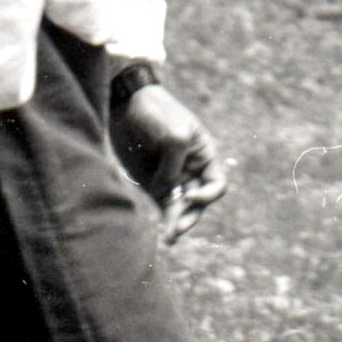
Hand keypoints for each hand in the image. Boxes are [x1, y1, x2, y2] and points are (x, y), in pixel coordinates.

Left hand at [114, 80, 229, 240]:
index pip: (216, 184)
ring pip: (179, 208)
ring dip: (174, 223)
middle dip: (189, 217)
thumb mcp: (173, 134)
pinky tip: (158, 233)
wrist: (126, 103)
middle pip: (198, 202)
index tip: (190, 196)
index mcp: (204, 155)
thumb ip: (173, 166)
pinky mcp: (151, 182)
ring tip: (167, 239)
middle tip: (175, 230)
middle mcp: (190, 169)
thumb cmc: (156, 112)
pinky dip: (160, 219)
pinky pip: (160, 206)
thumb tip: (166, 191)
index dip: (207, 195)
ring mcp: (171, 177)